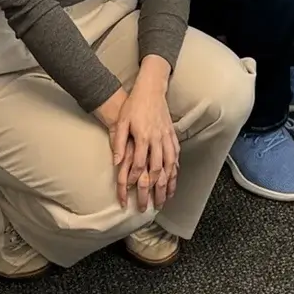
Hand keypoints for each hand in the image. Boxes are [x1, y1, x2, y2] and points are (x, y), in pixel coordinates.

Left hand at [96, 74, 179, 211]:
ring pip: (170, 164)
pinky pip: (176, 154)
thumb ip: (119, 142)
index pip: (140, 163)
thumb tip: (117, 162)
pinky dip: (176, 168)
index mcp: (143, 136)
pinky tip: (174, 177)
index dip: (135, 179)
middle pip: (157, 169)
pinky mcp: (172, 133)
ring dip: (169, 182)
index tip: (131, 191)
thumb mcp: (121, 121)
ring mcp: (167, 136)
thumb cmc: (134, 105)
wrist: (151, 88)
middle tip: (152, 204)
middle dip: (155, 189)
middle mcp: (157, 138)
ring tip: (167, 197)